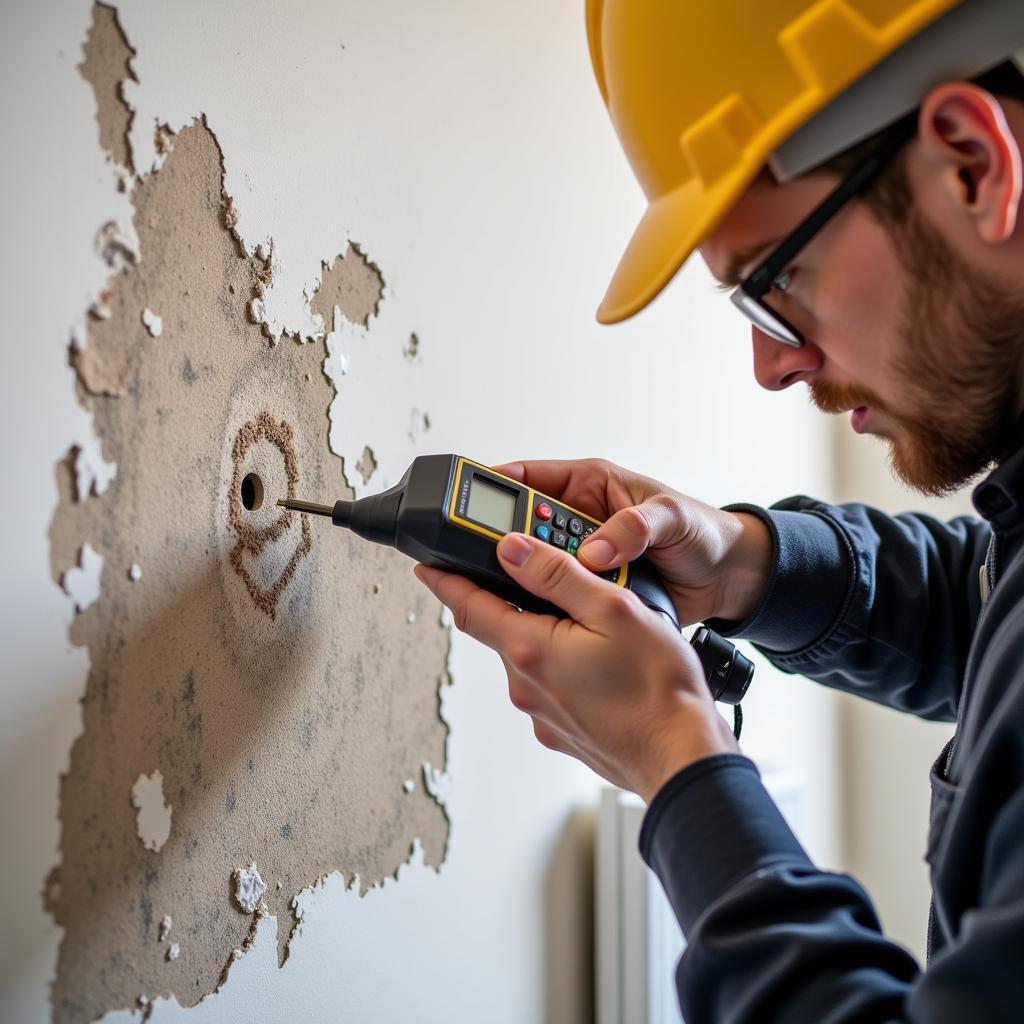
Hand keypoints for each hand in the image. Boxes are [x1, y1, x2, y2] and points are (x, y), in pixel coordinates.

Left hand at [413, 532, 737, 800]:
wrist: (683, 757)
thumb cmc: (659, 688)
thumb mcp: (612, 609)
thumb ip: (556, 575)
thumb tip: (511, 550)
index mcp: (529, 648)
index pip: (468, 607)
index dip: (444, 581)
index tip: (425, 567)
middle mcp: (525, 685)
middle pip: (502, 629)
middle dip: (515, 602)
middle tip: (544, 579)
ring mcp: (541, 713)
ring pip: (530, 657)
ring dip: (545, 634)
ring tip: (591, 623)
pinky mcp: (560, 731)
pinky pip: (550, 686)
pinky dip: (563, 666)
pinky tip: (601, 663)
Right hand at [493, 458, 771, 625]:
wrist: (729, 579)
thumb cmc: (704, 532)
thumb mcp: (672, 518)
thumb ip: (634, 527)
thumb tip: (596, 549)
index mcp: (591, 485)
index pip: (530, 478)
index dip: (497, 484)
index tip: (470, 499)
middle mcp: (580, 518)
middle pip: (524, 526)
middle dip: (507, 540)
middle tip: (489, 555)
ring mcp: (582, 556)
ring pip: (538, 564)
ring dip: (529, 575)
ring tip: (515, 587)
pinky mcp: (590, 589)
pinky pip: (558, 594)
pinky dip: (549, 603)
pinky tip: (539, 611)